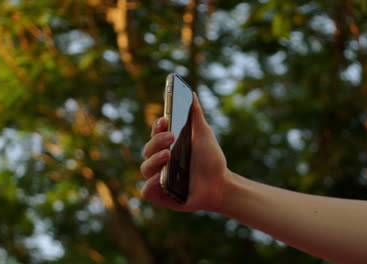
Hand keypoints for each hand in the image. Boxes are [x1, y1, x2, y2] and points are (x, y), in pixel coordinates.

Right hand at [140, 93, 228, 211]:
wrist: (221, 185)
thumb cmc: (211, 160)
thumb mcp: (204, 135)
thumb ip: (196, 115)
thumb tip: (191, 93)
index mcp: (167, 146)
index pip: (155, 134)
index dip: (157, 126)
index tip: (165, 119)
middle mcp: (160, 162)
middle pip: (148, 149)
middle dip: (157, 141)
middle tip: (171, 137)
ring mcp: (158, 179)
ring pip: (144, 169)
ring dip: (154, 160)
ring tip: (168, 155)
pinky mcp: (161, 196)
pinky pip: (147, 191)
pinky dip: (151, 184)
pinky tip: (161, 178)